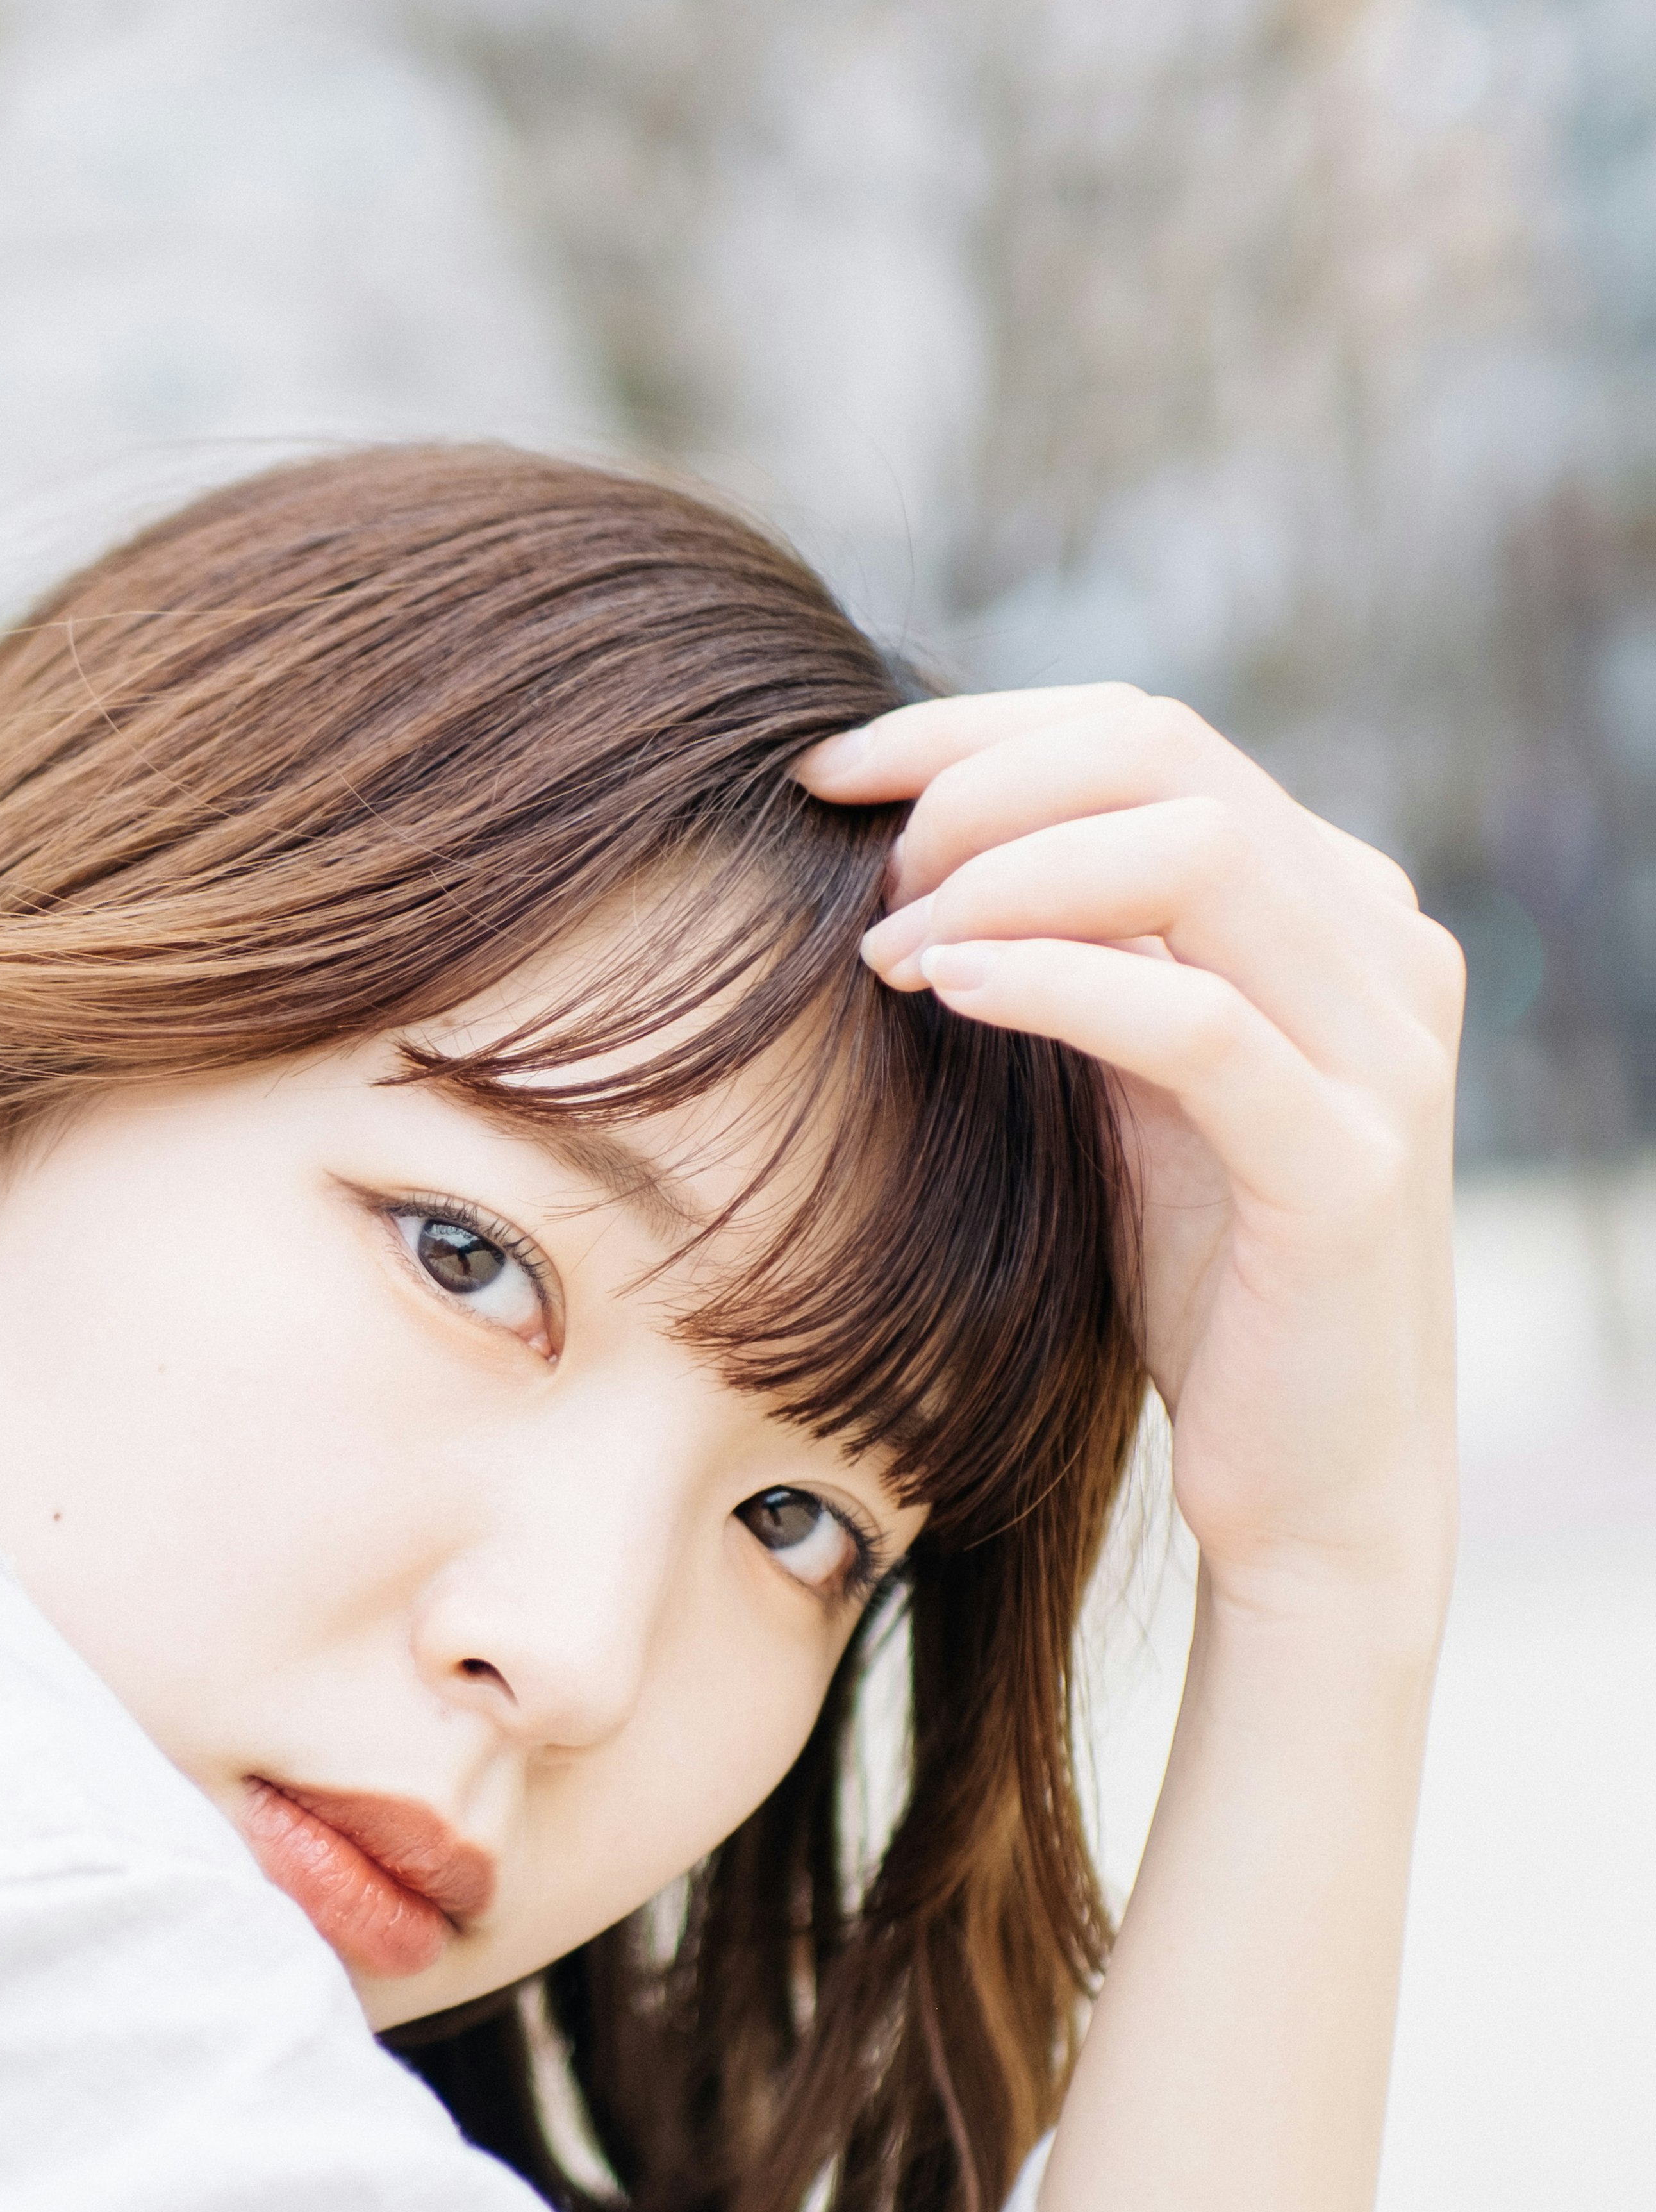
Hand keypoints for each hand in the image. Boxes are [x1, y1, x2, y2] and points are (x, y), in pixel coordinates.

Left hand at [800, 688, 1464, 1647]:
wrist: (1315, 1483)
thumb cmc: (1207, 1286)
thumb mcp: (1130, 1089)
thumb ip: (1081, 956)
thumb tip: (924, 843)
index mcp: (1332, 904)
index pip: (1149, 733)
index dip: (974, 729)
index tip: (829, 771)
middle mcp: (1381, 946)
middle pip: (1167, 755)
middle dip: (982, 787)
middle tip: (868, 876)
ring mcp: (1382, 1051)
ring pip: (1194, 854)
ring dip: (1008, 874)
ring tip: (894, 946)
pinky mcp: (1346, 1167)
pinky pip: (1194, 1024)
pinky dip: (1056, 981)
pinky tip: (950, 988)